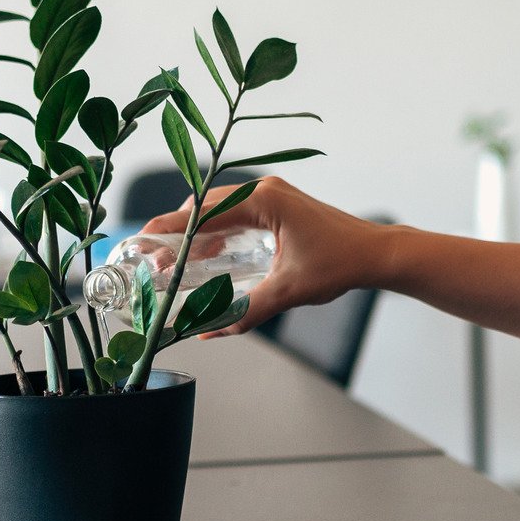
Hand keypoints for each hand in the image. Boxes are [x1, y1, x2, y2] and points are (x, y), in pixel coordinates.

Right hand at [140, 177, 394, 336]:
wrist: (376, 254)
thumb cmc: (339, 265)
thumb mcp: (288, 291)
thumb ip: (246, 312)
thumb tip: (210, 330)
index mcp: (263, 200)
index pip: (203, 212)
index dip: (169, 227)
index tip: (143, 239)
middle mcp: (264, 190)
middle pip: (205, 206)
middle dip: (179, 233)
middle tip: (158, 261)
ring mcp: (273, 194)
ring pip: (220, 210)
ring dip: (198, 233)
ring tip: (178, 262)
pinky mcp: (280, 205)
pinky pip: (237, 214)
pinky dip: (219, 232)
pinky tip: (211, 256)